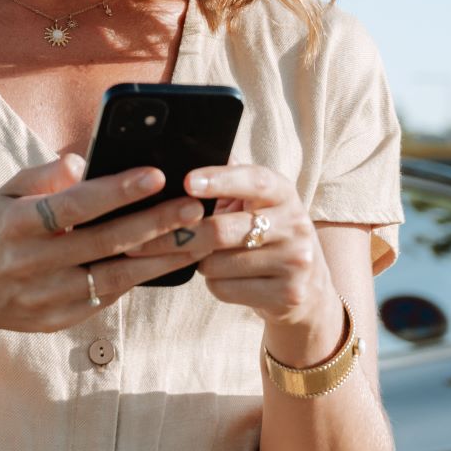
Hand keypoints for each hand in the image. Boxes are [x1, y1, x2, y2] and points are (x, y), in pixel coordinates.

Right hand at [0, 153, 209, 334]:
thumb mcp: (3, 194)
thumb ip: (42, 175)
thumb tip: (81, 160)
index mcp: (16, 223)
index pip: (73, 205)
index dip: (116, 191)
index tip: (156, 174)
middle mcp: (31, 262)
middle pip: (104, 242)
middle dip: (156, 223)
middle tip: (196, 207)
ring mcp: (46, 296)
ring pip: (117, 276)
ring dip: (164, 256)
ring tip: (201, 236)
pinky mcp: (60, 319)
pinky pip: (109, 296)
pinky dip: (142, 277)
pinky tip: (172, 259)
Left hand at [123, 163, 337, 337]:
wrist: (307, 288)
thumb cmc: (262, 232)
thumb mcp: (254, 202)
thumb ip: (226, 180)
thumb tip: (178, 156)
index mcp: (283, 192)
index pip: (253, 180)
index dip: (219, 180)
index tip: (187, 181)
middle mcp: (295, 223)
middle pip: (221, 230)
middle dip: (177, 236)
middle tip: (142, 239)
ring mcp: (296, 261)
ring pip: (217, 263)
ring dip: (198, 262)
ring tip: (206, 256)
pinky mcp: (288, 294)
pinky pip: (225, 289)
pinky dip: (214, 284)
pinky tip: (226, 277)